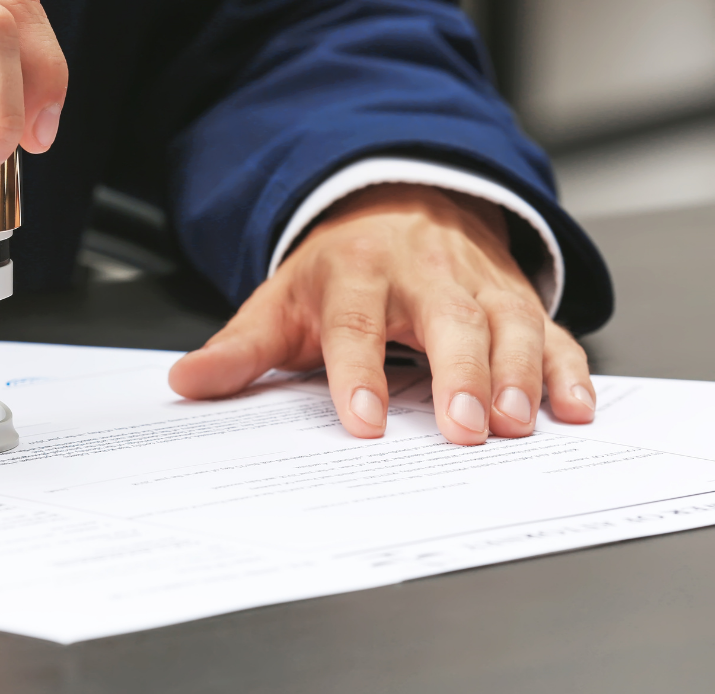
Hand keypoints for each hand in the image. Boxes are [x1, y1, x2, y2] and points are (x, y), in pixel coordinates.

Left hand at [168, 184, 597, 445]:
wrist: (397, 202)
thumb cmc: (335, 271)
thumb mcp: (279, 303)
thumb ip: (238, 350)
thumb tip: (185, 383)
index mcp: (353, 273)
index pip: (354, 326)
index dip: (358, 373)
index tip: (362, 422)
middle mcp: (421, 272)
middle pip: (445, 320)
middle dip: (459, 372)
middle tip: (466, 427)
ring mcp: (476, 282)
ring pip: (506, 323)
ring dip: (517, 373)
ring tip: (518, 423)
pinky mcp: (515, 297)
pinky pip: (548, 329)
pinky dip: (567, 366)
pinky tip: (573, 407)